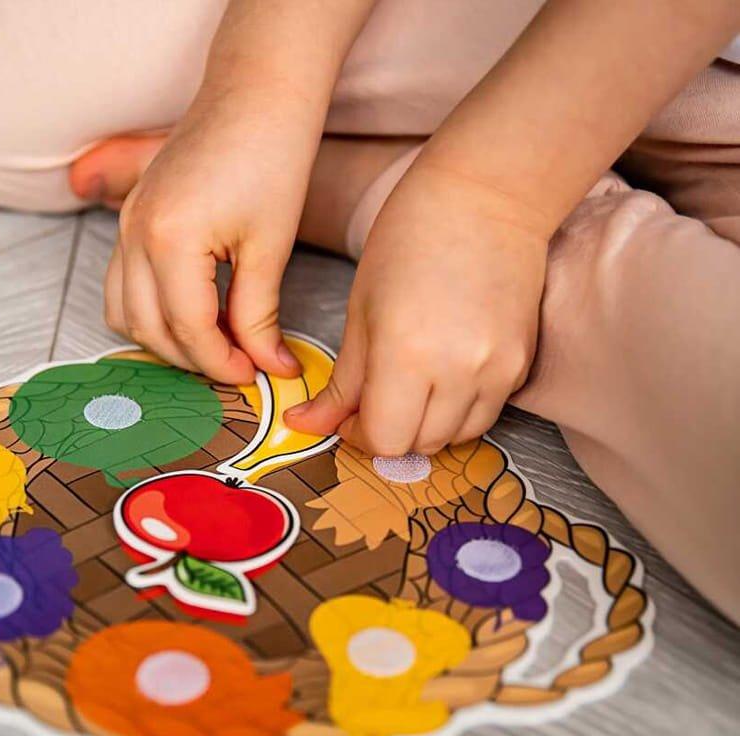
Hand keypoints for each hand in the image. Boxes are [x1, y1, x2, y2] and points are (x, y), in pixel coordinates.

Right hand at [105, 87, 317, 383]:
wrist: (255, 96)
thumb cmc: (271, 159)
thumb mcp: (270, 248)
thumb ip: (260, 316)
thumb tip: (270, 367)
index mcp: (169, 241)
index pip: (189, 331)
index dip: (222, 364)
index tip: (255, 376)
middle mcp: (134, 235)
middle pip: (150, 330)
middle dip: (194, 359)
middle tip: (238, 365)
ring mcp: (125, 225)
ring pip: (124, 313)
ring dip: (166, 340)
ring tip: (215, 343)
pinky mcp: (131, 219)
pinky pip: (121, 285)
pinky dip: (150, 311)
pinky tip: (192, 313)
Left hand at [286, 166, 548, 454]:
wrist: (486, 196)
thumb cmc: (408, 240)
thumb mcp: (359, 312)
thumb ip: (340, 382)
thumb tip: (308, 424)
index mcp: (405, 354)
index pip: (384, 440)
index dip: (359, 435)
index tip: (350, 416)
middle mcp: (457, 371)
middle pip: (419, 445)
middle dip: (390, 433)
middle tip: (375, 401)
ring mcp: (497, 370)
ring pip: (455, 438)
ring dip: (426, 427)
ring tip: (411, 388)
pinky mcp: (521, 364)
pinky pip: (484, 414)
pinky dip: (458, 411)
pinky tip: (445, 375)